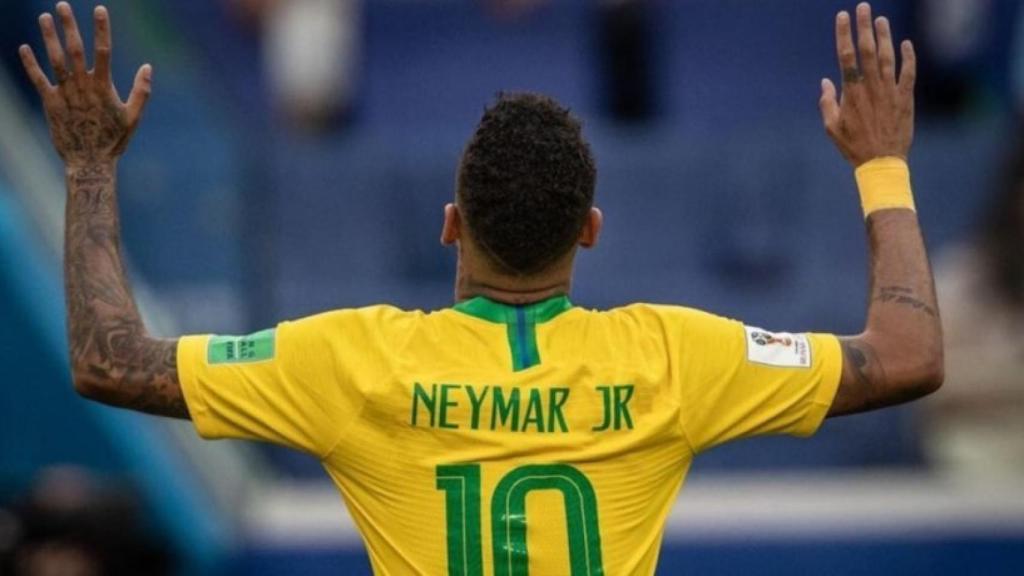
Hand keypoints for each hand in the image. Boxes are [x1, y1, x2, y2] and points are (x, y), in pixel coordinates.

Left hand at [19, 3, 150, 168]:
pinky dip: (30, 64)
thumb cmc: (114, 141)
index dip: (101, 29)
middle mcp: (83, 87)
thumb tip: (147, 66)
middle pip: (75, 49)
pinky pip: (38, 80)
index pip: (103, 51)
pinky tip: (24, 48)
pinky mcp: (50, 103)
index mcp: (104, 87)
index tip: (100, 9)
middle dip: (69, 26)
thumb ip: (141, 91)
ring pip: (55, 60)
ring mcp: (65, 94)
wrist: (89, 162)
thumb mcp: (133, 117)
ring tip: (44, 17)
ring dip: (49, 37)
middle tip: (62, 4)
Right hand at [819, 3, 915, 166]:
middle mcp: (871, 87)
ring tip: (881, 20)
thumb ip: (827, 103)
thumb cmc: (853, 146)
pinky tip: (906, 43)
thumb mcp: (832, 128)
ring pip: (888, 57)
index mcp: (851, 92)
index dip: (844, 34)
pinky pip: (908, 73)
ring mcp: (890, 91)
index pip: (845, 56)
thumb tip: (825, 82)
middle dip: (864, 26)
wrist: (881, 161)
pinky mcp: (905, 98)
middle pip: (867, 50)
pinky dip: (908, 57)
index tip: (842, 16)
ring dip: (885, 36)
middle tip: (863, 7)